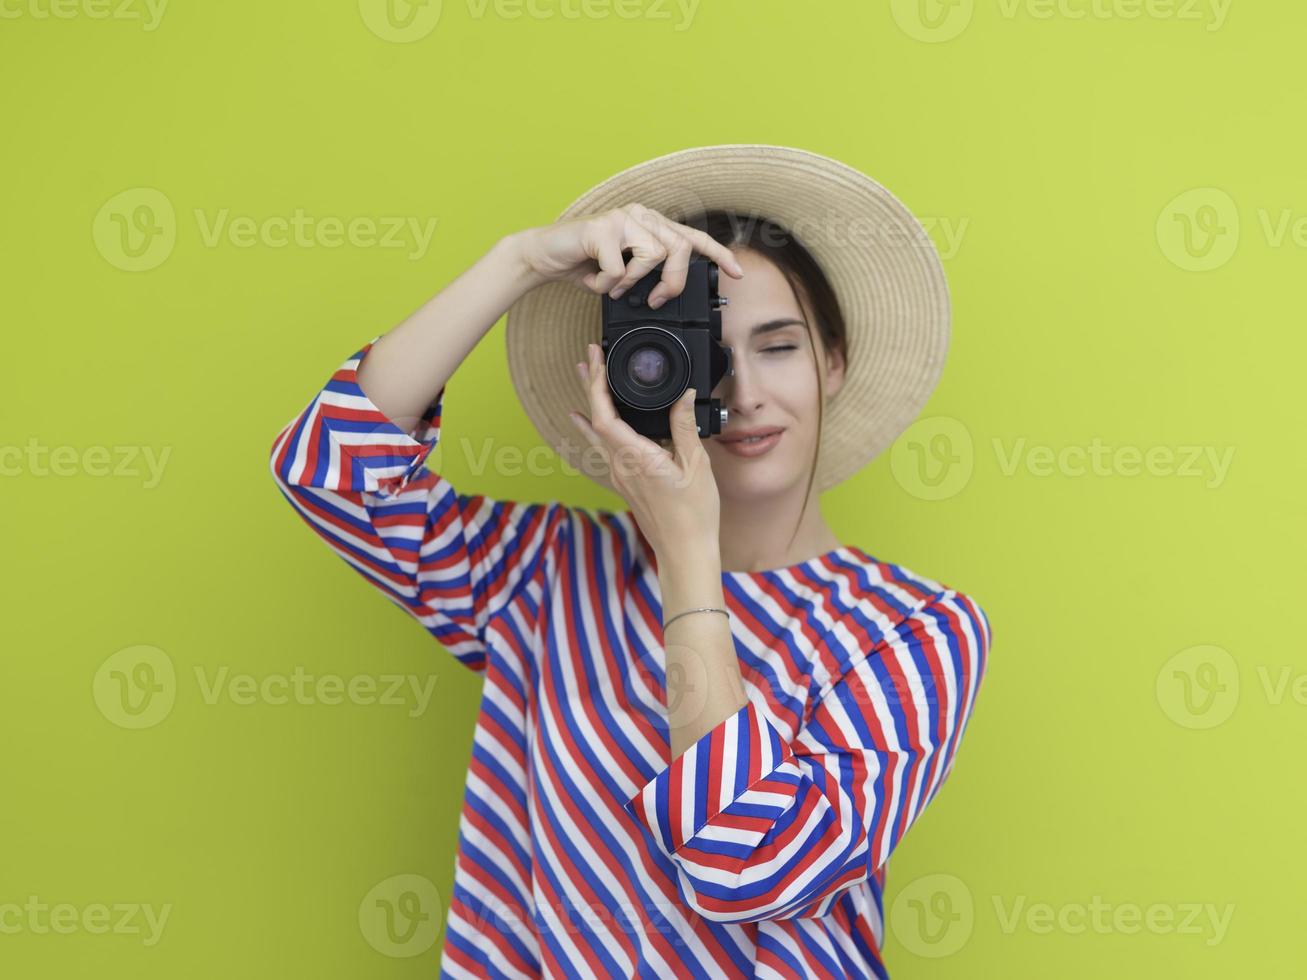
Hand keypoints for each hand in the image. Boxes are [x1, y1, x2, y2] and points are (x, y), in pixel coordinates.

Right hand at [513, 203, 743, 306]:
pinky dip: (608, 285)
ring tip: (614, 287)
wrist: (544, 255)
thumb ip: (648, 276)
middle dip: (673, 282)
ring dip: (633, 283)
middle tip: (655, 301)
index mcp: (650, 224)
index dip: (718, 255)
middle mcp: (640, 215)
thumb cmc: (584, 264)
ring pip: (653, 256)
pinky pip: (620, 269)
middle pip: (680, 248)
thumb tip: (668, 294)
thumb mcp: (624, 273)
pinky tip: (596, 281)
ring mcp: (621, 218)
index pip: (693, 237)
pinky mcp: (601, 228)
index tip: (736, 274)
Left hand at [568, 341, 719, 556]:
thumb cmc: (693, 514)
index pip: (603, 416)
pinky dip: (595, 427)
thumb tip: (684, 395)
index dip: (596, 386)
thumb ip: (685, 427)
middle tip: (588, 357)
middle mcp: (620, 467)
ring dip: (590, 403)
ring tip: (585, 378)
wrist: (684, 550)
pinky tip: (587, 422)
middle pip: (594, 420)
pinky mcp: (625, 483)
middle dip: (590, 385)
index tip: (598, 361)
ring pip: (596, 433)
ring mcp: (619, 476)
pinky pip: (602, 449)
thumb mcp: (696, 465)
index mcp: (636, 458)